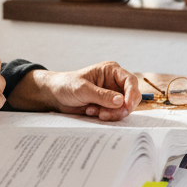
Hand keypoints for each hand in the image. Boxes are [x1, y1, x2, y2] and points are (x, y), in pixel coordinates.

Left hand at [7, 62, 141, 120]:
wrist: (55, 95)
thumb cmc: (67, 85)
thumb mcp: (83, 89)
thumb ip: (102, 95)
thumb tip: (121, 101)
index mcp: (111, 71)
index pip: (130, 81)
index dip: (132, 94)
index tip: (126, 106)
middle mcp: (115, 82)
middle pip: (131, 97)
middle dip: (121, 108)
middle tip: (106, 115)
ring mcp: (112, 95)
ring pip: (124, 108)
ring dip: (111, 113)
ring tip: (93, 111)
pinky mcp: (107, 106)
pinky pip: (115, 114)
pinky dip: (105, 116)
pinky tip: (91, 111)